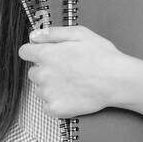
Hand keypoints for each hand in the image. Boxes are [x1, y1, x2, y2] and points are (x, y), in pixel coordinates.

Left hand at [18, 25, 132, 117]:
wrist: (118, 81)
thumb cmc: (103, 56)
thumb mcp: (81, 33)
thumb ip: (54, 33)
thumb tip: (34, 35)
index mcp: (46, 54)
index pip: (25, 52)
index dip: (36, 51)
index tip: (46, 54)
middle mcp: (42, 74)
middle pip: (33, 72)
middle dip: (46, 69)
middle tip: (67, 69)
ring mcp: (48, 93)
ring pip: (40, 89)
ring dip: (51, 86)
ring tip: (73, 82)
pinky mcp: (55, 108)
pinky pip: (47, 105)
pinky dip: (57, 101)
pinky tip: (72, 94)